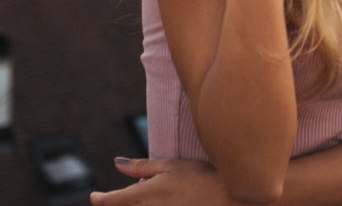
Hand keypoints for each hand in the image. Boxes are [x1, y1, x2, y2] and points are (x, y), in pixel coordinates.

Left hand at [91, 157, 231, 205]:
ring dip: (136, 203)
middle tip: (133, 191)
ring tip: (156, 195)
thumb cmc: (199, 178)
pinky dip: (150, 205)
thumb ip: (140, 166)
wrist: (224, 198)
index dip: (99, 200)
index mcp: (143, 196)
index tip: (93, 197)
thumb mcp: (169, 165)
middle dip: (119, 202)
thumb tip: (116, 163)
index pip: (110, 202)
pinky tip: (164, 200)